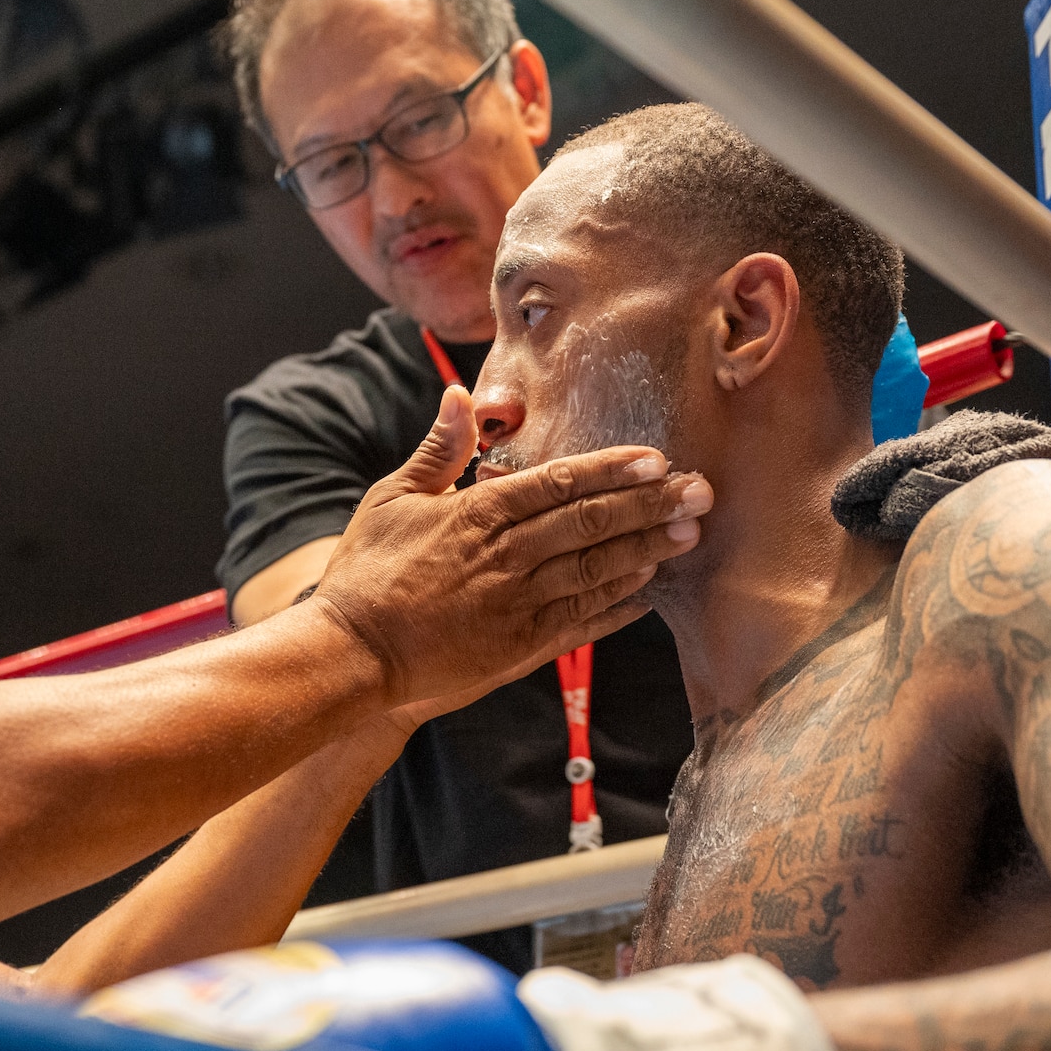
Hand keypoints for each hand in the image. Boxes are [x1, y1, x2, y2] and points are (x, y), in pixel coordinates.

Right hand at [313, 387, 709, 708]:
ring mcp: (517, 605)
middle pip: (591, 524)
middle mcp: (507, 557)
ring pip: (595, 572)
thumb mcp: (392, 498)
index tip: (654, 459)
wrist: (351, 653)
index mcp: (478, 515)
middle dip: (650, 506)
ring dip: (645, 551)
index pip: (560, 483)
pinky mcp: (519, 648)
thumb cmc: (366, 572)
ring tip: (688, 534)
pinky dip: (617, 608)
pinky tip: (648, 592)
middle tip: (698, 491)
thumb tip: (459, 396)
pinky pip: (580, 623)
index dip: (612, 470)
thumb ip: (438, 451)